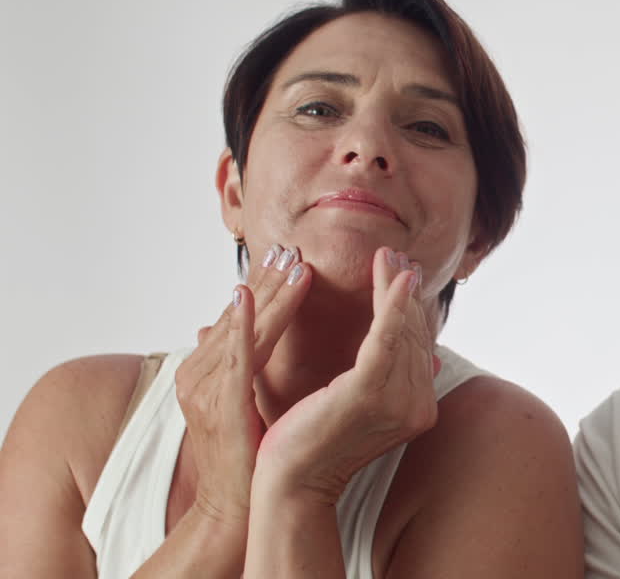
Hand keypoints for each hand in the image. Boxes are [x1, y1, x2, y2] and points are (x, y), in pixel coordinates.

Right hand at [174, 244, 311, 526]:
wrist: (233, 503)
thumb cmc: (245, 450)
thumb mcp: (241, 396)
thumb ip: (240, 359)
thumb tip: (231, 318)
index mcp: (203, 369)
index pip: (237, 317)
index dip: (261, 285)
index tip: (286, 254)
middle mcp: (196, 374)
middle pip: (237, 316)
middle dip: (266, 279)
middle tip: (291, 246)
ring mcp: (204, 389)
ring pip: (240, 330)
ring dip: (267, 294)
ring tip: (293, 265)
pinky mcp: (219, 405)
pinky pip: (231, 359)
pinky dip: (238, 327)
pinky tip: (247, 302)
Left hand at [253, 246, 441, 504]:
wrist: (288, 484)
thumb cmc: (312, 445)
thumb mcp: (361, 408)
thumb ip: (395, 381)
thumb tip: (435, 360)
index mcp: (417, 409)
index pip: (418, 347)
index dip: (412, 308)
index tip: (403, 273)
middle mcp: (418, 407)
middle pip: (414, 334)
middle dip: (405, 291)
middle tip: (397, 254)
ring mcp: (398, 402)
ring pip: (402, 330)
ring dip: (396, 287)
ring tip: (389, 256)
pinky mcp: (368, 393)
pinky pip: (385, 337)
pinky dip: (390, 303)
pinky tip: (393, 277)